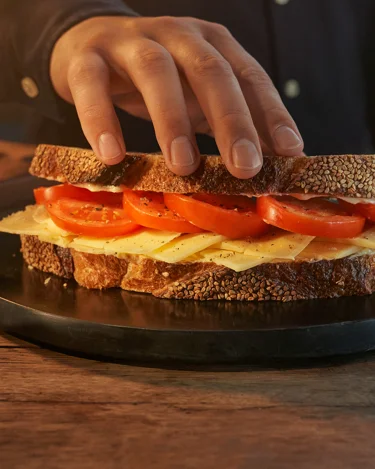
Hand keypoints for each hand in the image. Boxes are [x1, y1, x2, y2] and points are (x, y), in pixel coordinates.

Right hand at [50, 16, 303, 177]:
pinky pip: (92, 85)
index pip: (250, 76)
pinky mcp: (88, 57)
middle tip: (245, 168)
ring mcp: (131, 42)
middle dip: (231, 121)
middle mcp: (178, 36)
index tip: (291, 153)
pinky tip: (112, 155)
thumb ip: (228, 120)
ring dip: (172, 121)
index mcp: (212, 44)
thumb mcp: (197, 95)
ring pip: (156, 72)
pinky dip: (101, 119)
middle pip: (210, 71)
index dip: (272, 114)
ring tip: (184, 166)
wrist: (90, 44)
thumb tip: (270, 163)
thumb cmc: (156, 79)